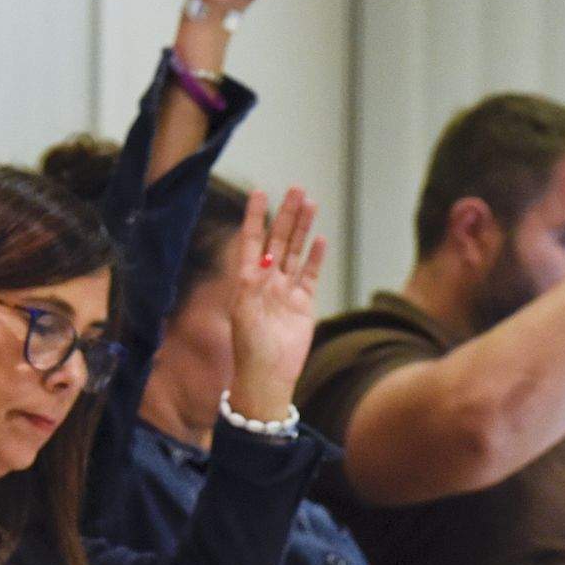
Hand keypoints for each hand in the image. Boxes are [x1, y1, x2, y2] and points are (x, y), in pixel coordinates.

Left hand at [222, 187, 326, 421]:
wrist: (268, 376)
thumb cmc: (249, 347)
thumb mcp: (245, 311)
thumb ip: (255, 283)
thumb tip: (266, 258)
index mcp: (246, 280)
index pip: (251, 240)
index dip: (255, 216)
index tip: (260, 192)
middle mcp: (266, 281)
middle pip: (278, 240)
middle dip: (286, 215)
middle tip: (296, 189)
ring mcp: (286, 291)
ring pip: (295, 252)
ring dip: (302, 228)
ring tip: (310, 203)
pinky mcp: (303, 304)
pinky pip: (310, 274)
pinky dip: (315, 257)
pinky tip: (320, 238)